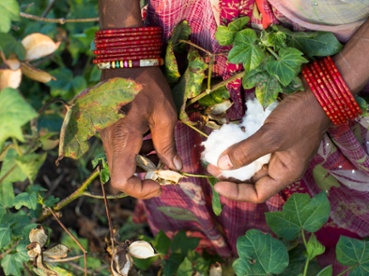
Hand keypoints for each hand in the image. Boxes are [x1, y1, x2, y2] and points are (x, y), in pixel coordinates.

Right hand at [99, 67, 181, 198]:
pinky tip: (152, 139)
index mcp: (123, 139)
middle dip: (145, 176)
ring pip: (123, 163)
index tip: (159, 184)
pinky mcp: (108, 129)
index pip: (122, 180)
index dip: (140, 189)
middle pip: (123, 174)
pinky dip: (137, 152)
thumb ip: (167, 145)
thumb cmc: (149, 86)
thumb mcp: (165, 116)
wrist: (128, 61)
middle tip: (166, 168)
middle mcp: (109, 140)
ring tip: (162, 150)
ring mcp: (106, 135)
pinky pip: (121, 150)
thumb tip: (174, 168)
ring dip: (143, 163)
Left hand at [210, 91, 330, 202]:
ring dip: (235, 162)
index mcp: (285, 174)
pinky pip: (257, 151)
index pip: (258, 194)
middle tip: (211, 168)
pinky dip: (243, 149)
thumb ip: (246, 152)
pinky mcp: (277, 141)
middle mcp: (282, 168)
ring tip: (216, 157)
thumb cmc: (299, 118)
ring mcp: (280, 154)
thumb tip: (221, 166)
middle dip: (232, 177)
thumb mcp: (271, 136)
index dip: (236, 192)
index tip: (217, 184)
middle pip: (254, 181)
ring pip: (254, 165)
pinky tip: (230, 143)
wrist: (320, 96)